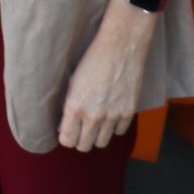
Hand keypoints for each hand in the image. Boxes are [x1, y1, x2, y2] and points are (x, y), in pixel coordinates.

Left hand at [58, 1, 154, 149]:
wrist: (120, 48)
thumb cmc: (92, 60)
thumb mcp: (72, 82)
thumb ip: (69, 107)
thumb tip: (65, 126)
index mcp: (75, 107)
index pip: (67, 140)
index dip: (65, 137)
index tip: (66, 131)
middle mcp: (93, 116)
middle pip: (83, 146)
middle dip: (79, 139)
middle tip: (80, 129)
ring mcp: (112, 116)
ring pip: (101, 143)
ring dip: (97, 135)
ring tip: (95, 123)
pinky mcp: (128, 113)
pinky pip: (119, 132)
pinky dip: (114, 127)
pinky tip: (111, 115)